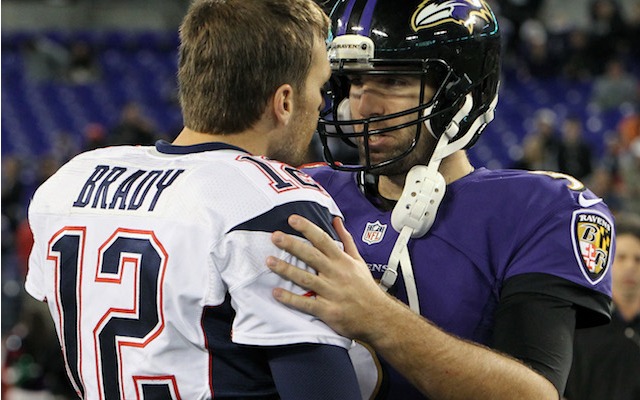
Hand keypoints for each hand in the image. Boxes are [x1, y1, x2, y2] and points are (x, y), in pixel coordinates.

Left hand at [267, 214, 390, 339]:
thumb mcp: (359, 261)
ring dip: (286, 269)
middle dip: (292, 245)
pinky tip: (276, 292)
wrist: (379, 317)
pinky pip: (306, 304)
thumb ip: (346, 240)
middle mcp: (336, 274)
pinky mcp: (328, 311)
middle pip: (311, 256)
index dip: (307, 228)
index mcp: (343, 261)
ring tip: (269, 261)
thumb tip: (336, 221)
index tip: (292, 219)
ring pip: (305, 278)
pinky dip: (291, 298)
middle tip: (275, 236)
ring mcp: (331, 293)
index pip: (323, 240)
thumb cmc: (366, 289)